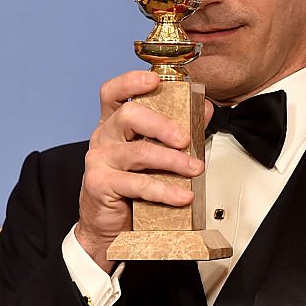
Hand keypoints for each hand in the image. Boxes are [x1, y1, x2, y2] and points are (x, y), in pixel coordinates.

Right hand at [75, 70, 212, 272]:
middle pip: (129, 115)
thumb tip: (205, 108)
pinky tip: (182, 195)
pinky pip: (138, 184)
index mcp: (114, 123)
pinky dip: (165, 191)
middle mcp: (104, 137)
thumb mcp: (154, 155)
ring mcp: (99, 159)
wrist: (108, 225)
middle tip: (185, 140)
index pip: (113, 92)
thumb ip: (178, 131)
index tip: (154, 80)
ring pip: (139, 152)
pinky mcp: (100, 183)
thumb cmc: (129, 186)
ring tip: (195, 170)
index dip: (131, 82)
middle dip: (162, 124)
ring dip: (173, 161)